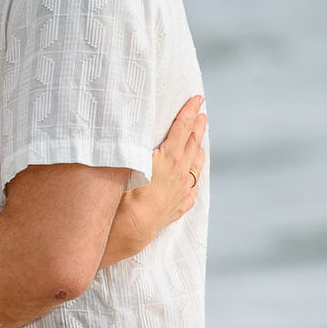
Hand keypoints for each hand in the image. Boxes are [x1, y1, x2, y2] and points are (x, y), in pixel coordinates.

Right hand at [102, 96, 206, 266]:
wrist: (131, 229)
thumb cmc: (124, 193)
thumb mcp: (127, 161)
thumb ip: (131, 143)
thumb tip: (126, 125)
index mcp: (170, 157)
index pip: (183, 128)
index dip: (190, 111)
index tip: (198, 98)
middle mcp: (180, 172)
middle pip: (193, 143)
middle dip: (198, 127)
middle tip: (202, 114)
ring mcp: (182, 191)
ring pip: (195, 166)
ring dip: (199, 150)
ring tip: (201, 142)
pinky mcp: (178, 207)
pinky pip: (191, 190)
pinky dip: (193, 179)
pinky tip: (192, 178)